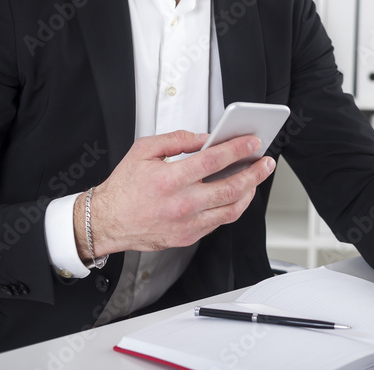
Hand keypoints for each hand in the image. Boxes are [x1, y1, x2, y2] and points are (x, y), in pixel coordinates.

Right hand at [74, 130, 275, 257]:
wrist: (108, 221)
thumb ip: (176, 140)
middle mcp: (181, 203)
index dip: (237, 149)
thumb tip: (203, 138)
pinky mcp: (188, 236)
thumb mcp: (143, 151)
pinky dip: (232, 207)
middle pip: (230, 187)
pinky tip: (237, 195)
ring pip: (230, 209)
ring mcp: (187, 223)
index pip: (213, 160)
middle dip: (254, 172)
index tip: (252, 142)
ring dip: (249, 192)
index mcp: (170, 179)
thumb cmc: (124, 187)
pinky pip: (219, 222)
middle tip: (265, 162)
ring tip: (256, 178)